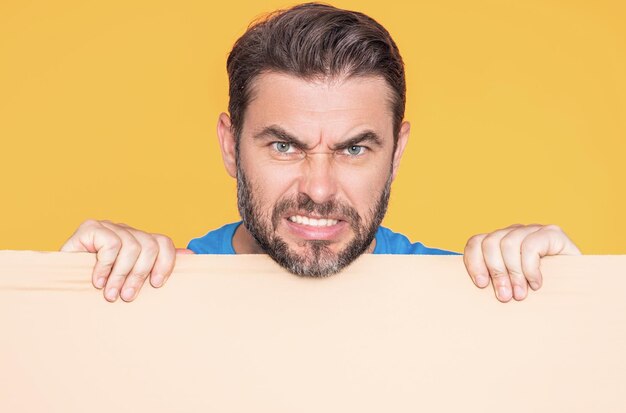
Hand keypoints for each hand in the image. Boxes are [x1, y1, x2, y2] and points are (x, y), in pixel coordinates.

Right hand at [60, 219, 193, 301]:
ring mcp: (108, 226)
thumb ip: (158, 266)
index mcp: (140, 240)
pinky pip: (109, 245)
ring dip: (120, 275)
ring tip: (110, 294)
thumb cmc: (103, 287)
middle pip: (149, 245)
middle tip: (127, 297)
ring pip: (130, 247)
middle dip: (140, 275)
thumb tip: (192, 255)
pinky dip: (104, 267)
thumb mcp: (133, 280)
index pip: (163, 242)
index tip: (157, 285)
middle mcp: (126, 230)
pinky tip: (96, 281)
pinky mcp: (90, 228)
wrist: (62, 286)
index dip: (165, 263)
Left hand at [463, 224, 580, 301]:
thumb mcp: (511, 286)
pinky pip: (531, 246)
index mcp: (499, 242)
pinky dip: (530, 268)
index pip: (476, 242)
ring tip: (520, 295)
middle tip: (504, 296)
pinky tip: (536, 284)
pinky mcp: (552, 233)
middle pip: (490, 242)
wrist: (579, 290)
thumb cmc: (540, 292)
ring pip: (508, 244)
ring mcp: (533, 230)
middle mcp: (514, 232)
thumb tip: (476, 288)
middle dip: (495, 272)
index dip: (473, 262)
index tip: (481, 284)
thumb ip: (494, 282)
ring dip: (513, 273)